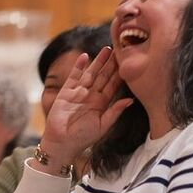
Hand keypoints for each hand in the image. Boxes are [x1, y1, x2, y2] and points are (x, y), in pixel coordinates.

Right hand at [41, 48, 133, 169]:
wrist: (62, 142)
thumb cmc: (83, 138)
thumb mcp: (103, 125)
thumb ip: (115, 112)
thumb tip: (130, 100)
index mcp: (102, 104)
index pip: (113, 86)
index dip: (120, 75)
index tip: (128, 63)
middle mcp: (91, 96)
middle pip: (103, 76)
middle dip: (111, 64)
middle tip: (120, 50)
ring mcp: (78, 93)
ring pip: (90, 73)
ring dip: (98, 62)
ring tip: (106, 50)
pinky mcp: (66, 92)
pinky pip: (74, 77)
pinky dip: (79, 67)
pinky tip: (85, 56)